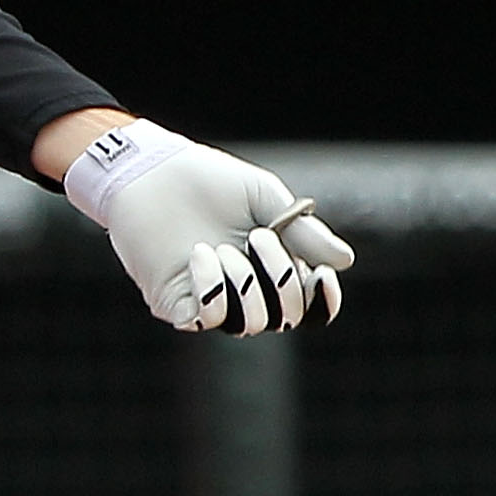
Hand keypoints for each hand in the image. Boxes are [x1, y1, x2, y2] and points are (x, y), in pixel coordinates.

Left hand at [63, 121, 354, 334]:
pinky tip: (201, 254)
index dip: (323, 301)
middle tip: (259, 237)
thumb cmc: (208, 181)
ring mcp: (210, 298)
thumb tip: (344, 262)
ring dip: (246, 285)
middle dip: (282, 281)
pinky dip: (212, 290)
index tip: (322, 274)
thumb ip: (303, 232)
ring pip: (250, 323)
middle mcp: (245, 289)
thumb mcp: (265, 199)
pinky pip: (207, 318)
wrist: (152, 172)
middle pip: (285, 318)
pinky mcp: (176, 302)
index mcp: (273, 268)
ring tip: (222, 246)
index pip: (309, 306)